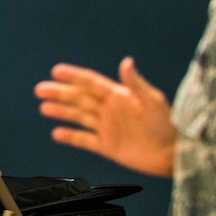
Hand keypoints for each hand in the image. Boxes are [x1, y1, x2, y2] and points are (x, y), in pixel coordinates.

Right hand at [34, 57, 176, 176]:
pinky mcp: (108, 146)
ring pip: (79, 117)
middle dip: (60, 93)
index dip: (74, 76)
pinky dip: (71, 137)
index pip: (91, 83)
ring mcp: (108, 128)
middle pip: (80, 98)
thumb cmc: (169, 125)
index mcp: (120, 96)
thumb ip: (136, 83)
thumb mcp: (153, 101)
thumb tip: (126, 61)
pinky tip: (57, 133)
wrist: (175, 154)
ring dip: (61, 111)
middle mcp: (110, 110)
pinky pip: (84, 140)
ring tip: (44, 107)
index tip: (56, 71)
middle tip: (41, 90)